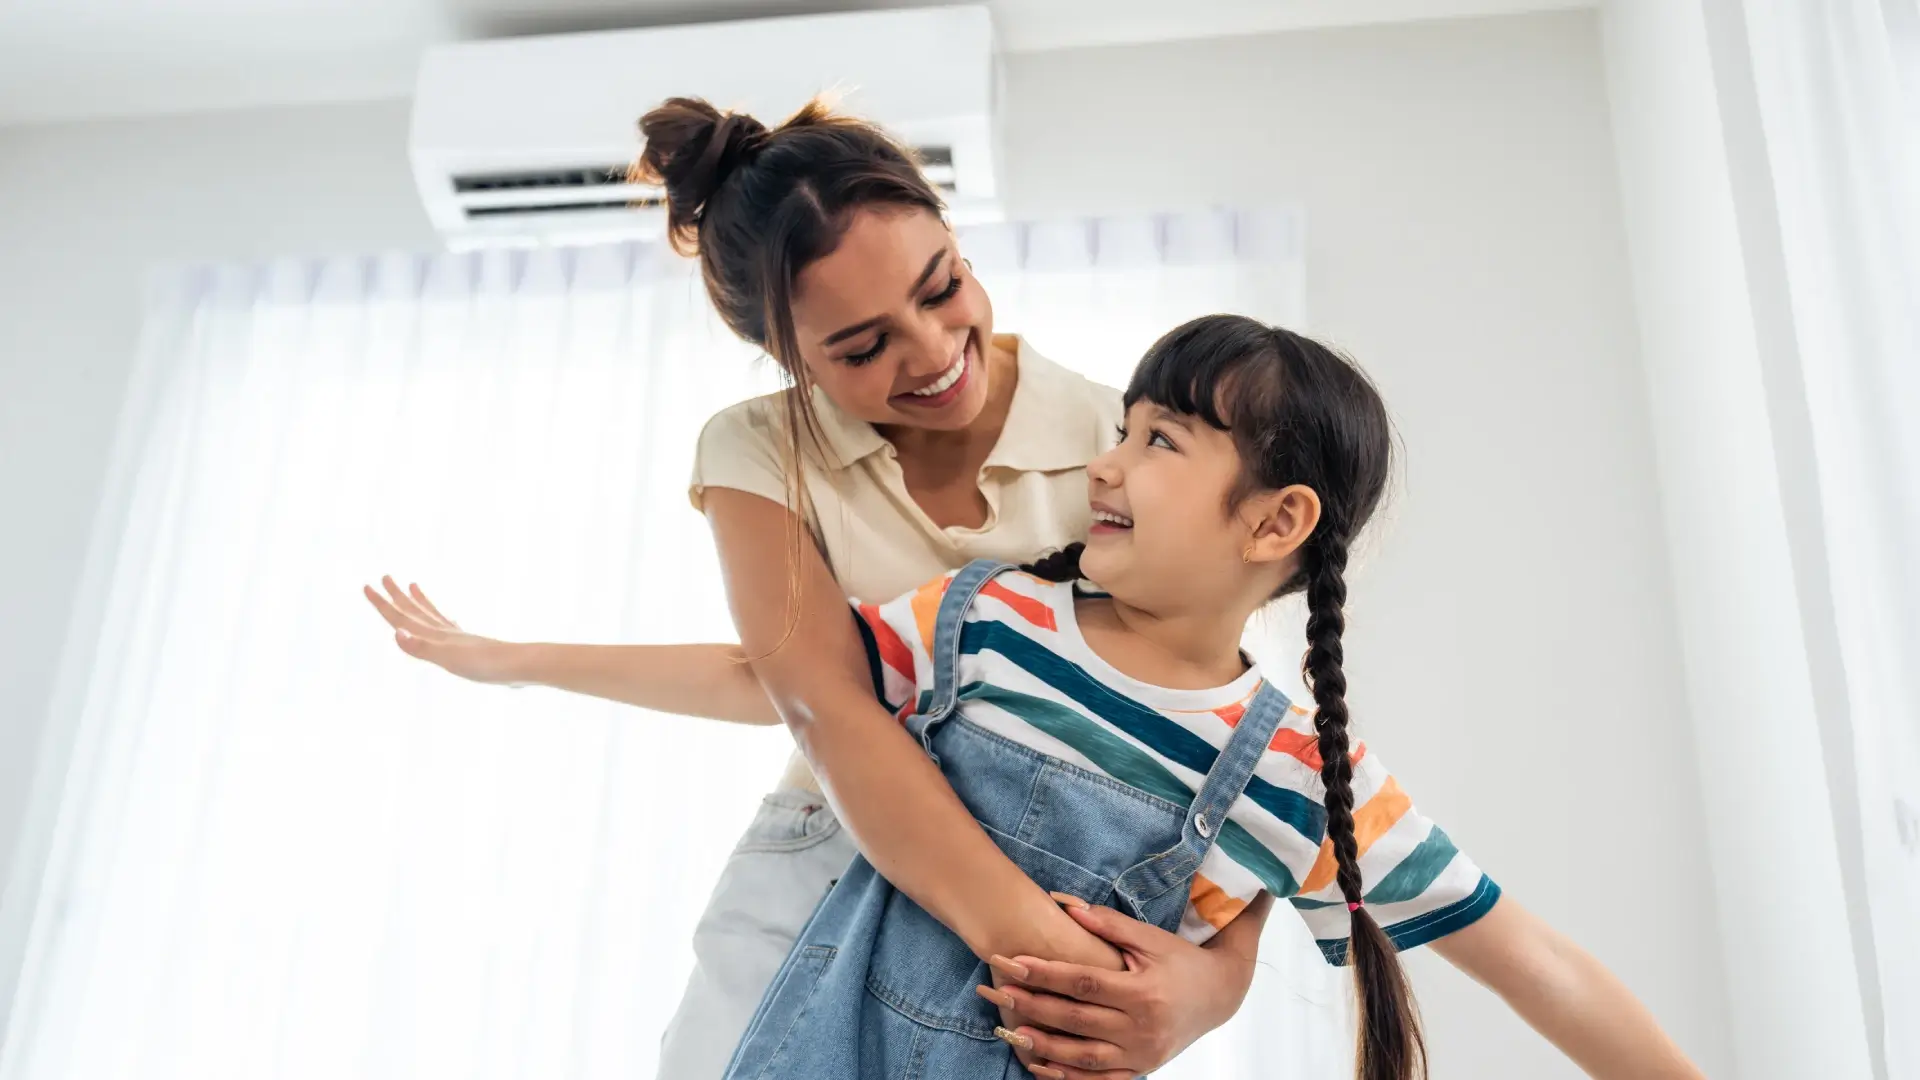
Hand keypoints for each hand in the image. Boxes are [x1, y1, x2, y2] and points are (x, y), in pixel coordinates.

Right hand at [362, 576, 526, 684]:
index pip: (402, 617)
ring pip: (432, 614)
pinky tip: (447, 621)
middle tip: (385, 576)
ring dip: (418, 601)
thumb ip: (422, 648)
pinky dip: (441, 619)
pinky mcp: (470, 645)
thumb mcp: (449, 659)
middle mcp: (444, 632)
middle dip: (397, 595)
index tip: (367, 585)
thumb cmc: (484, 665)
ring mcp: (458, 637)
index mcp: (435, 635)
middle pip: (415, 610)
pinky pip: (449, 626)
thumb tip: (396, 632)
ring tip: (412, 585)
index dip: (382, 603)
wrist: (518, 666)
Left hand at [976, 894, 1265, 1079]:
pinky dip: (1066, 1078)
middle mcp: (1142, 1028)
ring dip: (1043, 1047)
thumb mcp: (1150, 938)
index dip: (1046, 973)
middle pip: (1077, 1019)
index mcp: (1144, 992)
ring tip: (1009, 1033)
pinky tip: (1038, 1067)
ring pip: (1082, 1057)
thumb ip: (1108, 924)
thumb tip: (1064, 904)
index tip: (1012, 961)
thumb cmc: (1181, 961)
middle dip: (1033, 1006)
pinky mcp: (1139, 1070)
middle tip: (998, 992)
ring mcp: (1141, 1055)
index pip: (1084, 982)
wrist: (1220, 996)